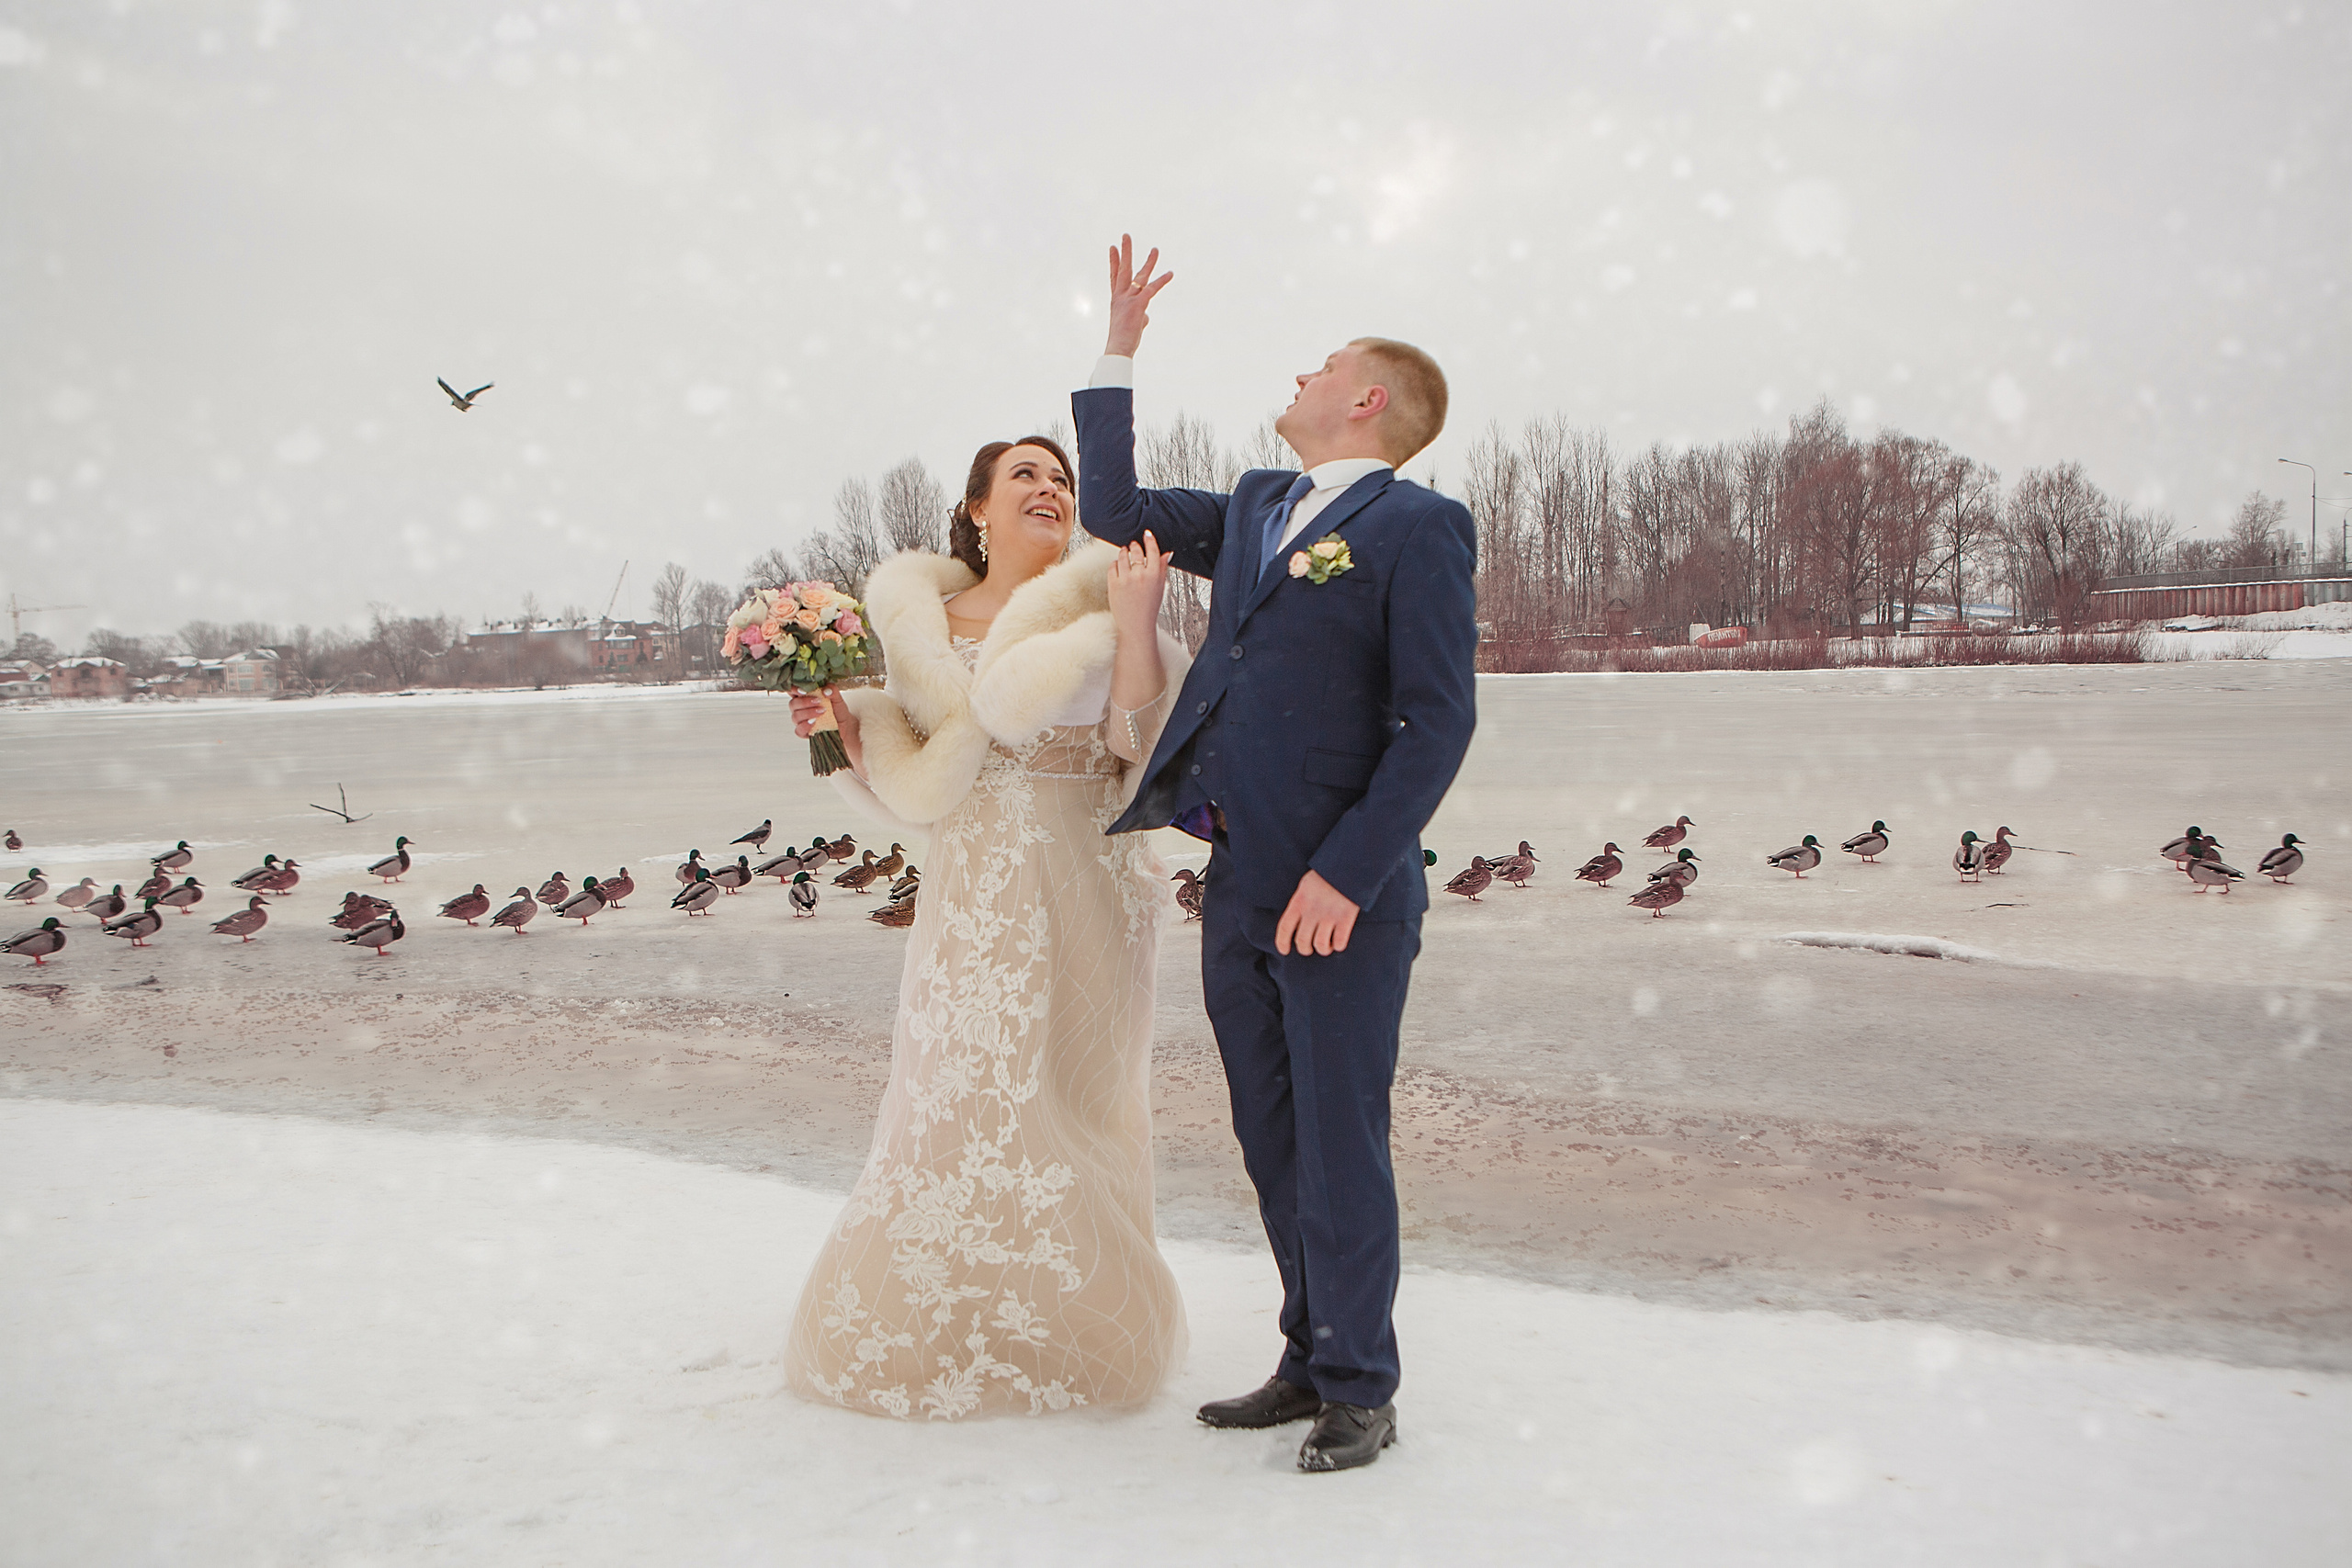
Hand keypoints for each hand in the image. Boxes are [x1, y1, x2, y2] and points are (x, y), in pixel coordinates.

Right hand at [790, 687, 863, 774]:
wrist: (845, 726)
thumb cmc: (838, 711)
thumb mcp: (837, 698)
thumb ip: (832, 690)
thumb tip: (825, 689)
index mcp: (805, 697)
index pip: (792, 691)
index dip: (794, 689)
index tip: (804, 691)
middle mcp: (800, 709)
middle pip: (793, 704)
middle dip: (805, 702)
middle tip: (819, 701)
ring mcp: (801, 721)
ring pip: (795, 717)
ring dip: (808, 713)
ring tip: (821, 711)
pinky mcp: (804, 733)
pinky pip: (798, 730)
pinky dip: (805, 726)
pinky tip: (814, 722)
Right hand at [1105, 233, 1173, 357]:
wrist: (1118, 348)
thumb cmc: (1124, 340)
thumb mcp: (1132, 325)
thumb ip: (1140, 316)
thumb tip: (1146, 316)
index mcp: (1117, 300)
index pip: (1114, 276)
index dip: (1114, 261)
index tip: (1113, 248)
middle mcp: (1121, 296)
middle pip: (1123, 269)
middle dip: (1125, 252)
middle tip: (1126, 235)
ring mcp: (1129, 299)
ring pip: (1140, 275)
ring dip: (1149, 262)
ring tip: (1155, 249)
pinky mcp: (1138, 304)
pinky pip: (1153, 288)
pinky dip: (1162, 281)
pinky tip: (1171, 274)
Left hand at [1105, 531, 1169, 632]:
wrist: (1136, 625)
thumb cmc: (1149, 607)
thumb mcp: (1160, 587)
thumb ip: (1162, 569)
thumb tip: (1167, 553)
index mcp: (1154, 576)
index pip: (1153, 551)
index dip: (1149, 540)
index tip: (1147, 534)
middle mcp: (1140, 576)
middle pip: (1136, 551)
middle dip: (1135, 546)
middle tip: (1134, 545)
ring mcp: (1126, 579)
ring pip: (1122, 556)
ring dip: (1123, 552)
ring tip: (1124, 552)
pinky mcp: (1113, 584)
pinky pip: (1112, 566)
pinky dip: (1115, 564)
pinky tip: (1118, 566)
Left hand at [1275, 870, 1359, 956]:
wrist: (1348, 865)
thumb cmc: (1326, 874)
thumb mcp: (1305, 885)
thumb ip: (1300, 903)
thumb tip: (1296, 922)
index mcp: (1299, 902)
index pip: (1284, 928)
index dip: (1282, 943)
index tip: (1285, 951)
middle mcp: (1312, 911)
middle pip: (1302, 941)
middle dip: (1305, 949)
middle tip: (1309, 948)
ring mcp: (1329, 915)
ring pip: (1320, 945)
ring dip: (1323, 949)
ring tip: (1326, 946)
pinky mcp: (1346, 918)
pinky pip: (1339, 942)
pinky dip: (1338, 946)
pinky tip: (1338, 942)